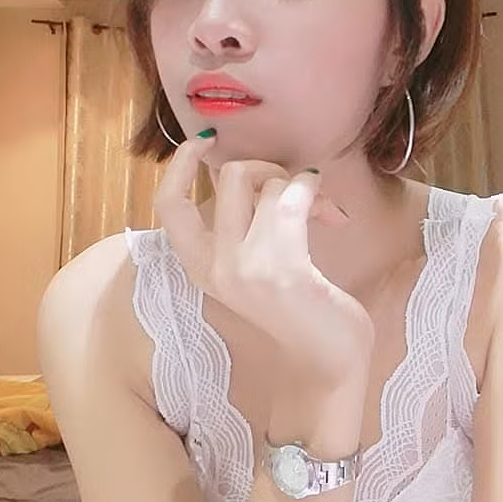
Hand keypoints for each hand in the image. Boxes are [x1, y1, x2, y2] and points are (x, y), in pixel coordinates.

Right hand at [154, 134, 373, 389]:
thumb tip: (255, 172)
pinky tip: (334, 216)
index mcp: (200, 267)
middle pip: (229, 177)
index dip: (180, 164)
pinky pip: (293, 199)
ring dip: (300, 185)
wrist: (327, 362)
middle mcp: (214, 267)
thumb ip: (242, 227)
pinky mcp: (281, 269)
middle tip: (293, 188)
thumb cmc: (296, 310)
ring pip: (268, 184)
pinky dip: (315, 193)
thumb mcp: (251, 268)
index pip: (168, 205)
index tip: (205, 140)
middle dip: (268, 167)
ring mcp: (245, 268)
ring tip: (322, 212)